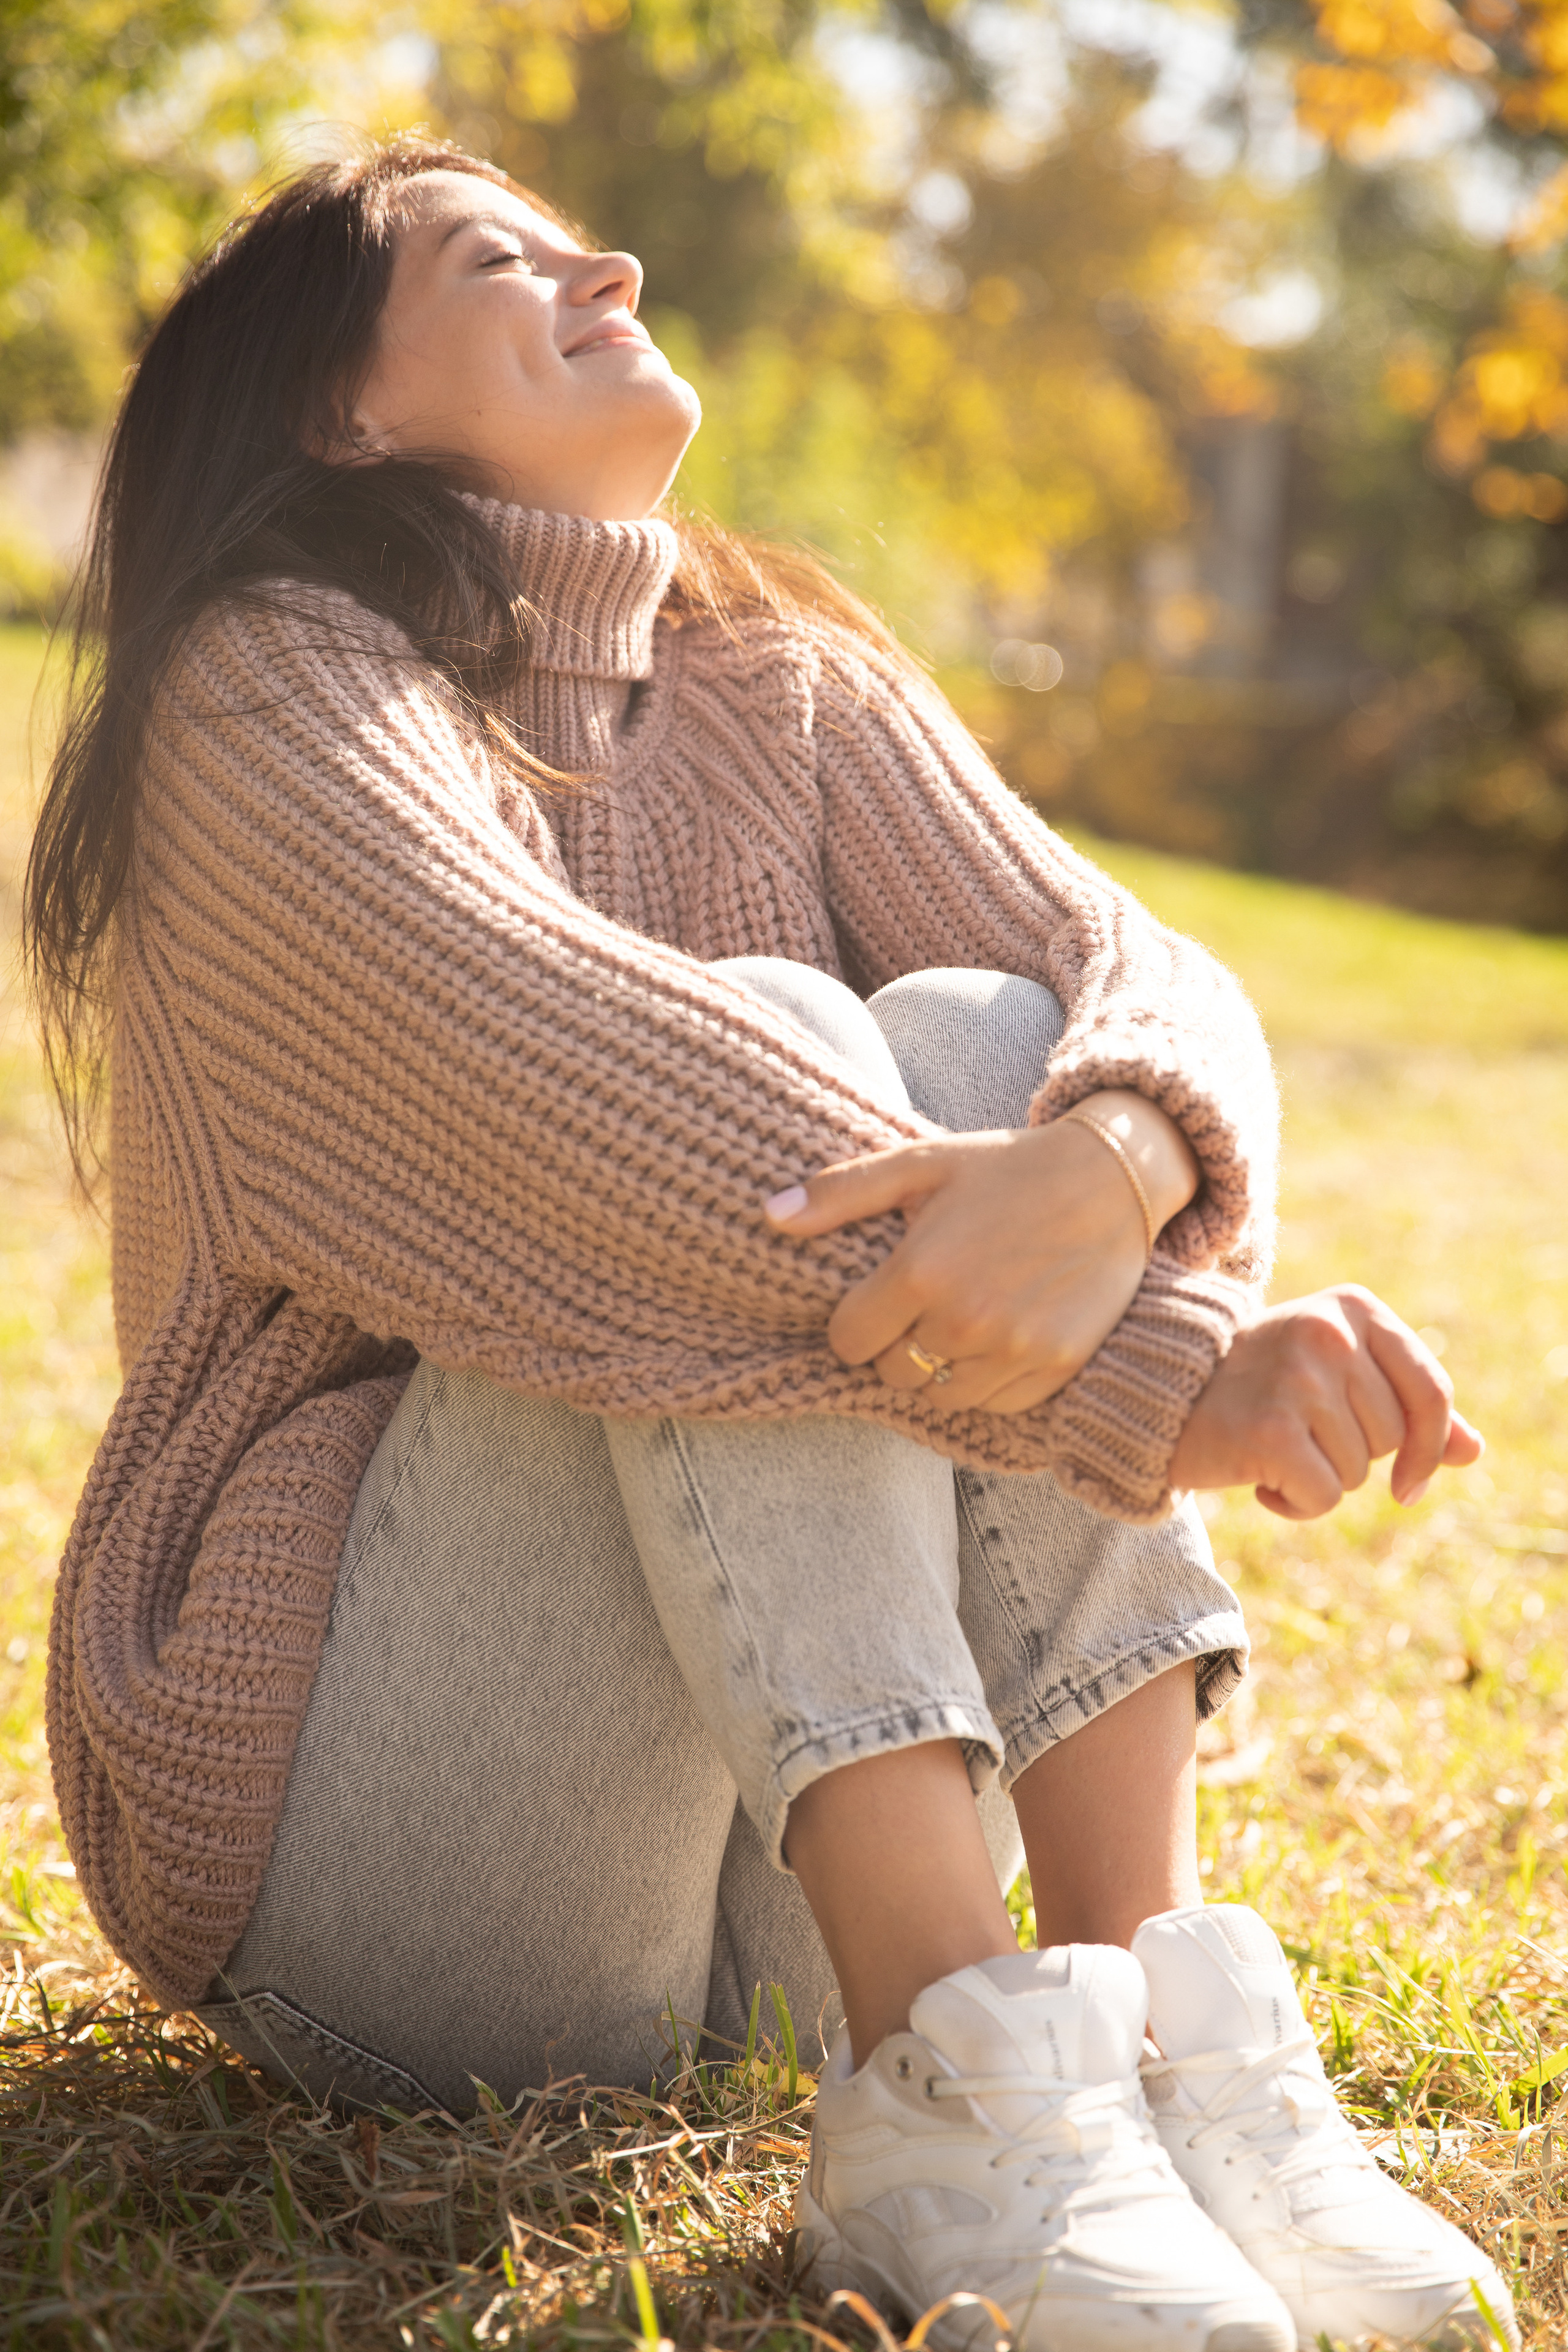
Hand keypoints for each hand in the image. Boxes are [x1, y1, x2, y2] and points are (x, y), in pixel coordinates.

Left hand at [763, 1090, 1198, 1412]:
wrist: (1112, 1178)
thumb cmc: (1005, 1167)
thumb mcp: (920, 1162)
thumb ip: (841, 1192)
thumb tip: (769, 1216)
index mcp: (920, 1271)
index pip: (848, 1340)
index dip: (853, 1323)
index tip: (876, 1302)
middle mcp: (964, 1320)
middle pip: (893, 1373)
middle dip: (896, 1345)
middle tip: (923, 1306)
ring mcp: (1013, 1350)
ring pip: (941, 1396)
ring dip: (940, 1369)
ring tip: (961, 1321)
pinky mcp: (1055, 1368)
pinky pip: (996, 1404)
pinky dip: (989, 1381)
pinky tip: (1000, 1335)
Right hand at [1168, 1283, 1483, 1518]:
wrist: (1157, 1393)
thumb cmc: (1257, 1386)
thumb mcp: (1336, 1376)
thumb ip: (1407, 1408)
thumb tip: (1474, 1451)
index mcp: (1353, 1308)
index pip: (1431, 1391)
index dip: (1431, 1446)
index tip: (1409, 1485)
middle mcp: (1329, 1334)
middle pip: (1393, 1438)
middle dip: (1355, 1456)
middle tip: (1298, 1434)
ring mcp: (1298, 1379)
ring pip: (1358, 1472)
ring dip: (1319, 1479)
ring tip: (1271, 1448)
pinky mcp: (1271, 1429)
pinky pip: (1324, 1497)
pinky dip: (1295, 1504)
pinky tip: (1258, 1477)